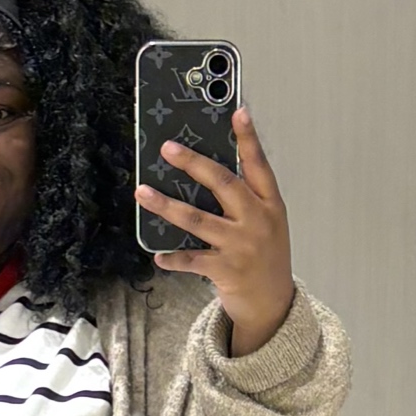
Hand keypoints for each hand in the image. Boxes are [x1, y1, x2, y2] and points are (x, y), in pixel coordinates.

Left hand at [134, 107, 293, 356]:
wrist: (273, 303)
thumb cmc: (265, 257)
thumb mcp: (268, 223)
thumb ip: (248, 199)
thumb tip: (210, 172)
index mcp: (270, 204)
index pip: (258, 165)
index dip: (248, 139)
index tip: (238, 112)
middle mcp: (256, 221)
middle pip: (223, 184)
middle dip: (194, 163)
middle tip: (169, 148)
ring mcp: (240, 246)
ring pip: (198, 220)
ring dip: (166, 205)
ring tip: (142, 192)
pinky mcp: (225, 271)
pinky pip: (192, 261)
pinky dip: (173, 259)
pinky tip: (157, 255)